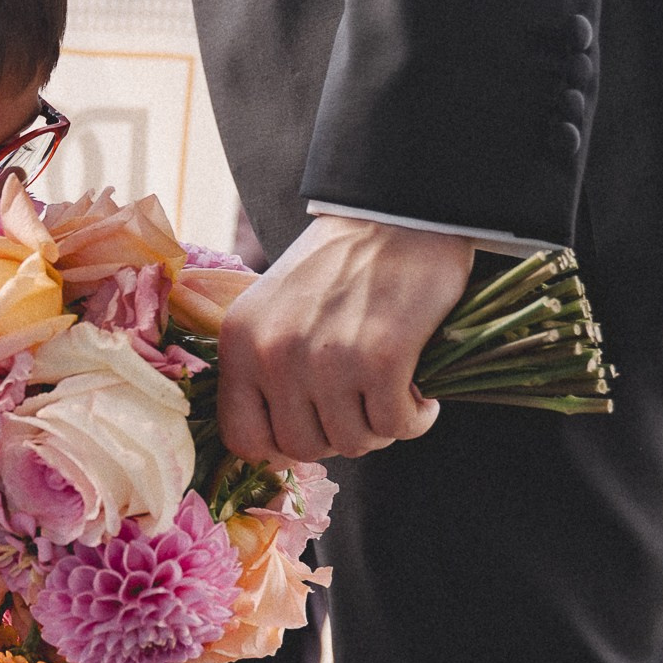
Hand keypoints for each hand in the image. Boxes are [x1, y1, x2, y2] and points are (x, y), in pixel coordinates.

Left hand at [218, 216, 474, 461]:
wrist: (395, 214)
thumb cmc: (338, 264)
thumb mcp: (272, 309)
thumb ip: (263, 367)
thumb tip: (276, 447)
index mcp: (241, 343)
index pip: (242, 438)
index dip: (280, 447)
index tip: (311, 430)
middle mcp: (275, 354)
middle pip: (303, 447)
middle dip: (338, 436)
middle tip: (361, 407)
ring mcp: (327, 359)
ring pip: (354, 442)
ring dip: (380, 428)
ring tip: (391, 395)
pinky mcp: (381, 359)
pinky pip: (397, 427)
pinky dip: (416, 419)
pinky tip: (421, 396)